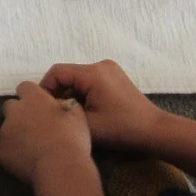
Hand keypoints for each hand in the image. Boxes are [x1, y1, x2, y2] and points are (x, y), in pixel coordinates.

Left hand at [0, 82, 92, 184]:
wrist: (59, 166)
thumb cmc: (71, 138)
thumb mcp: (76, 114)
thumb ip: (63, 103)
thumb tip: (57, 103)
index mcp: (33, 99)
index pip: (25, 87)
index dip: (32, 96)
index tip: (39, 106)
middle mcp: (15, 111)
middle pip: (10, 106)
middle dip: (19, 113)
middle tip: (34, 126)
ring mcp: (5, 131)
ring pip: (7, 128)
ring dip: (17, 133)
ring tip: (33, 146)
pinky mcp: (1, 150)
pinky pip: (5, 148)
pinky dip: (14, 151)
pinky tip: (28, 159)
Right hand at [39, 60, 162, 150]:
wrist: (153, 130)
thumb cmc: (121, 129)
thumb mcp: (87, 124)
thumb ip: (63, 112)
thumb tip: (47, 106)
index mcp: (93, 74)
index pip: (57, 72)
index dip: (45, 88)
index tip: (42, 107)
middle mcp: (100, 65)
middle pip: (67, 74)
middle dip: (58, 92)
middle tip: (54, 112)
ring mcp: (109, 69)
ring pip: (77, 78)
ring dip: (70, 93)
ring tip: (69, 114)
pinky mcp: (114, 76)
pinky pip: (89, 80)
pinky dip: (82, 92)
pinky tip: (84, 110)